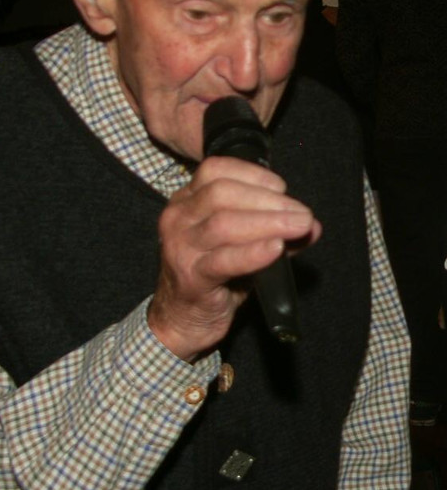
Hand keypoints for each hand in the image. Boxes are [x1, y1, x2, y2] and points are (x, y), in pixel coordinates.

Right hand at [148, 156, 321, 360]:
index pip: (215, 170)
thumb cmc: (211, 277)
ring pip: (223, 223)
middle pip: (221, 193)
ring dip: (267, 222)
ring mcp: (181, 248)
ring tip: (298, 228)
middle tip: (301, 215)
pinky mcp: (190, 278)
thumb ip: (273, 231)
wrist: (181, 319)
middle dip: (268, 200)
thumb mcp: (240, 246)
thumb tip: (310, 225)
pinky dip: (253, 253)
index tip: (282, 189)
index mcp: (186, 201)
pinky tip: (275, 249)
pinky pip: (223, 261)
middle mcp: (178, 219)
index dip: (253, 175)